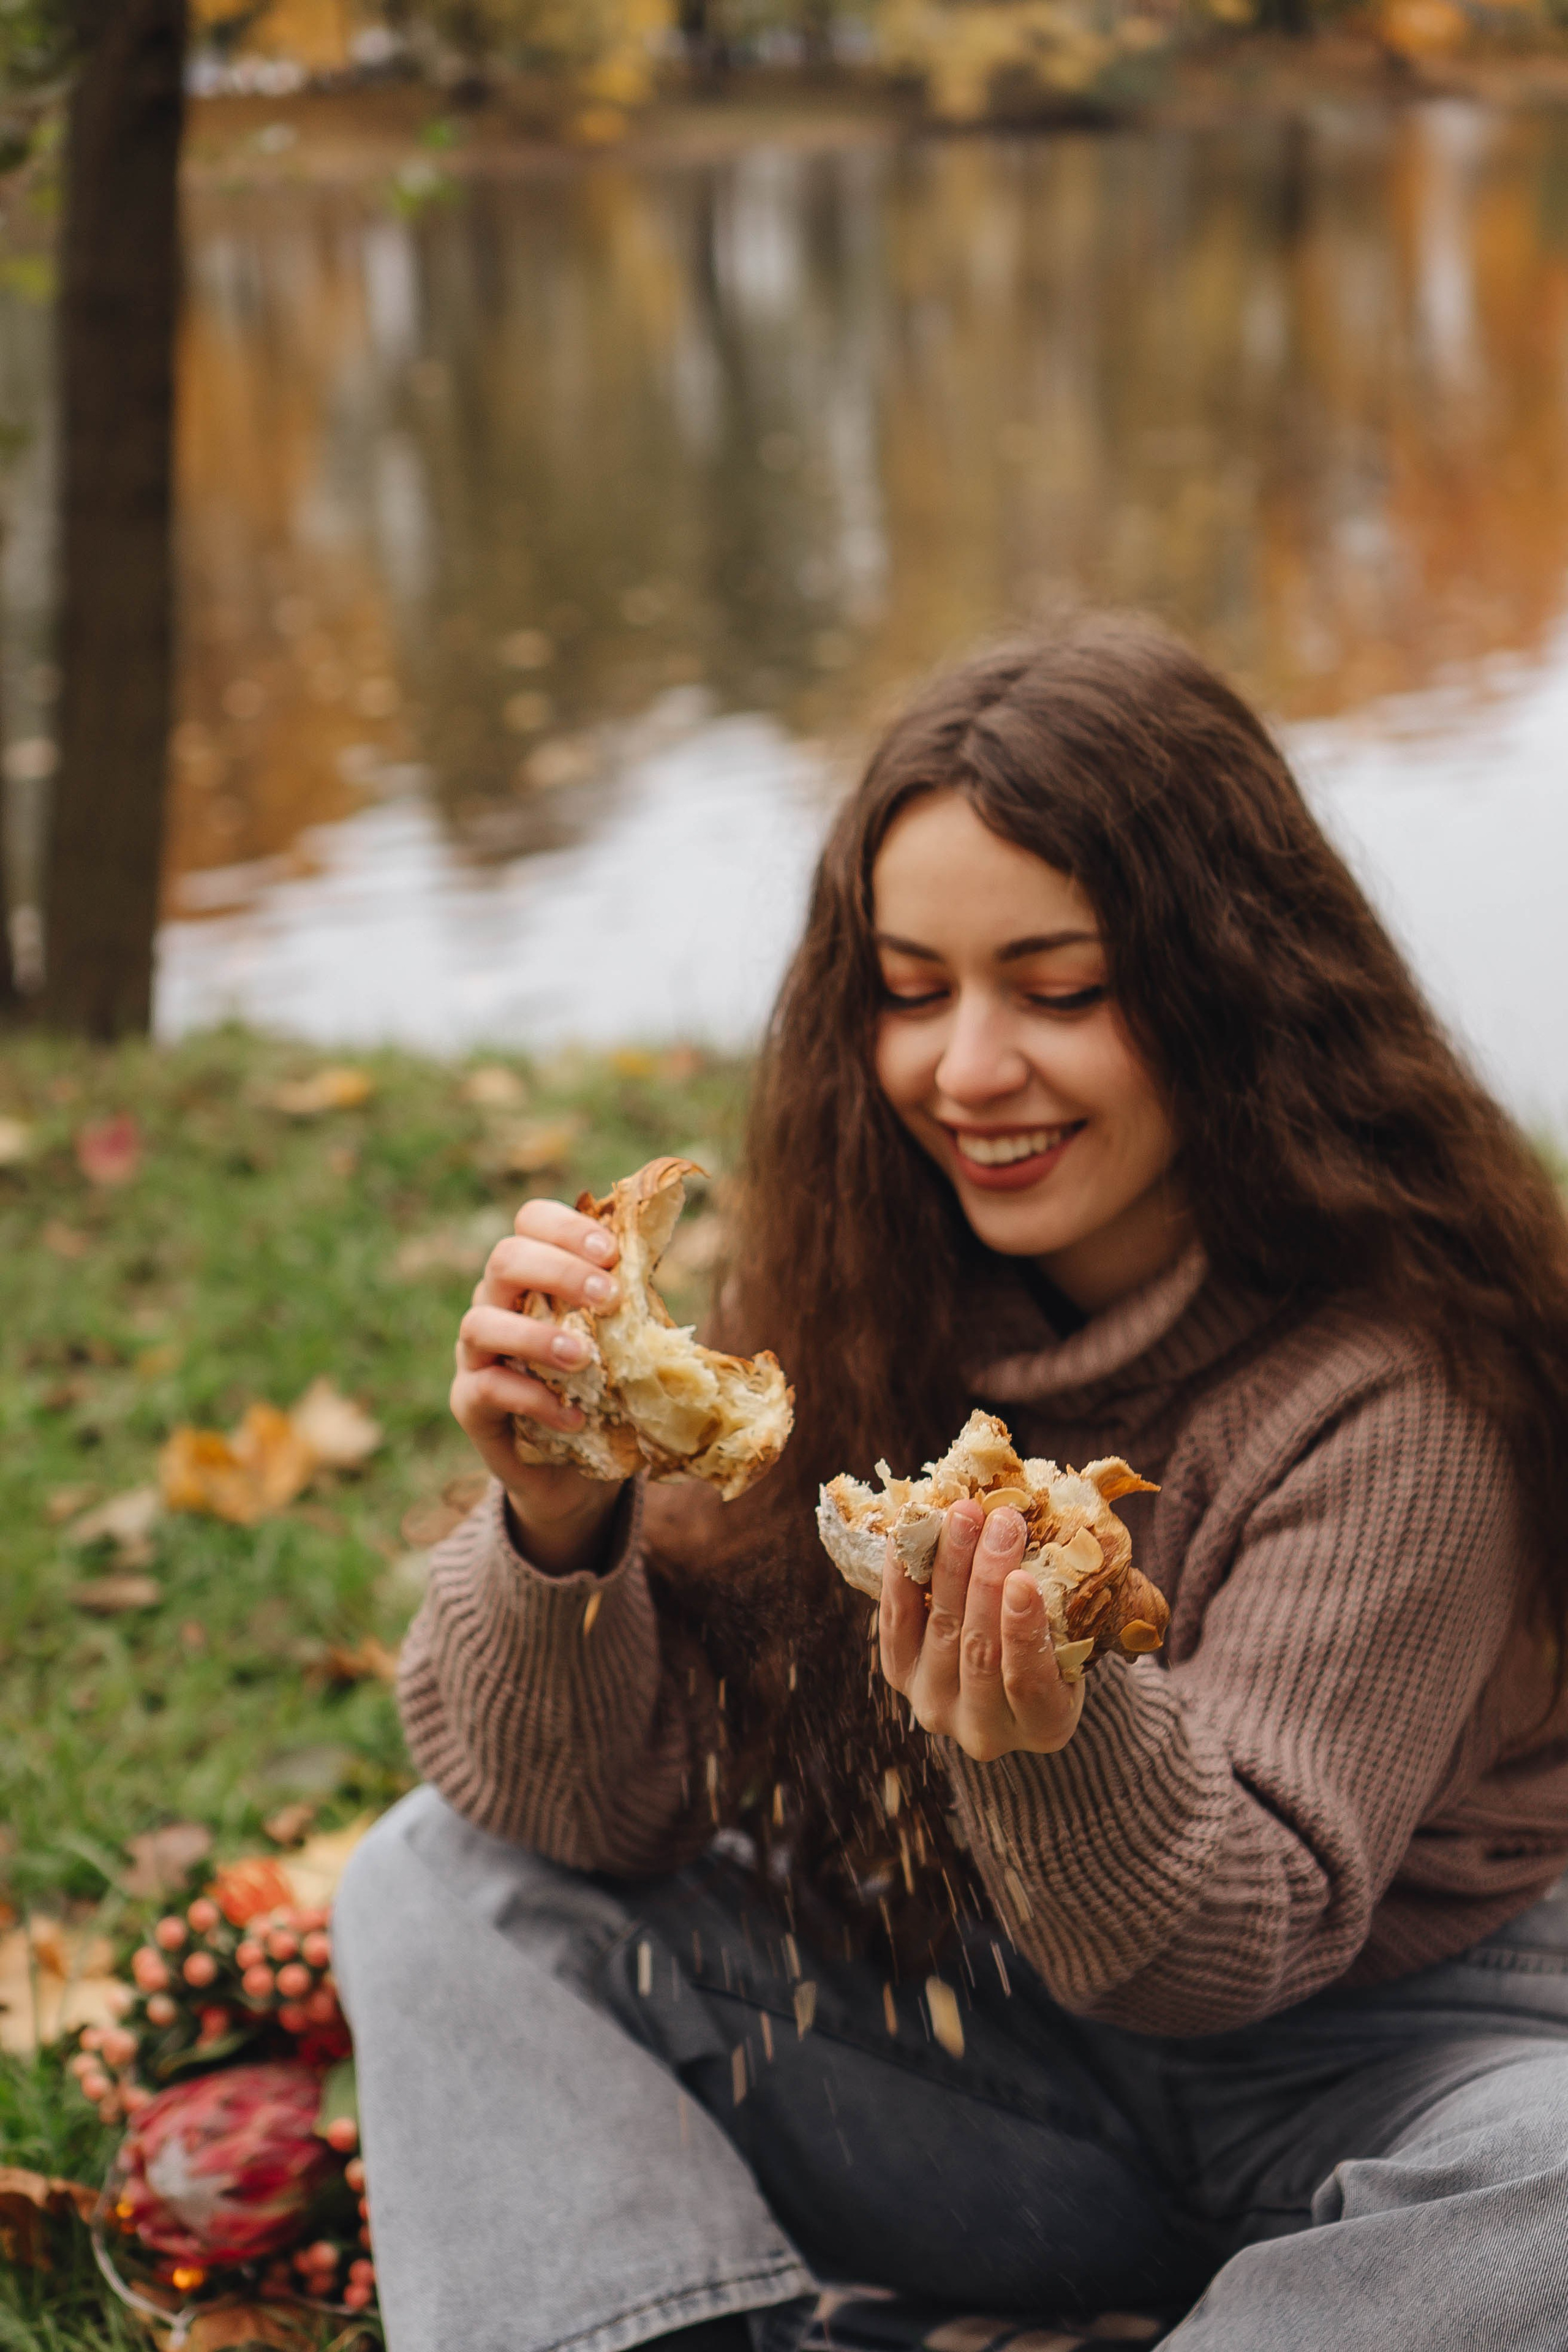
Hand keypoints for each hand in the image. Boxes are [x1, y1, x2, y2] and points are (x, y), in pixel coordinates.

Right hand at [451, 1199, 624, 1574]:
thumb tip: (658, 1261)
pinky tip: (574, 1416)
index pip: (531, 1222)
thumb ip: (630, 1304)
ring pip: (481, 1322)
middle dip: (559, 1271)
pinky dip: (533, 1400)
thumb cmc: (600, 1391)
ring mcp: (475, 1352)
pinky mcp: (468, 1402)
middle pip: (505, 1259)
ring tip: (582, 1357)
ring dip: (536, 1335)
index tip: (610, 1252)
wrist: (571, 1472)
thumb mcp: (621, 1342)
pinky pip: (487, 1389)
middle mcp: (495, 1303)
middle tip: (607, 1298)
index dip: (566, 1227)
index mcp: (532, 1275)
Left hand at [879, 1501, 1084, 1762]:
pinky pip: (896, 1622)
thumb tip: (1072, 1529)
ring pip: (941, 1630)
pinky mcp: (900, 1676)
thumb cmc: (1059, 1646)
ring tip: (966, 1515)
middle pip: (979, 1649)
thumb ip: (1072, 1604)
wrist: (1008, 1673)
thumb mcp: (1079, 1638)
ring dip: (952, 1565)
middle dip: (988, 1578)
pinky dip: (902, 1576)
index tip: (1023, 1580)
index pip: (1030, 1684)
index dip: (1023, 1632)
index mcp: (1045, 1726)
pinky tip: (912, 1534)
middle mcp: (984, 1730)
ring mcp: (935, 1705)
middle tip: (1001, 1522)